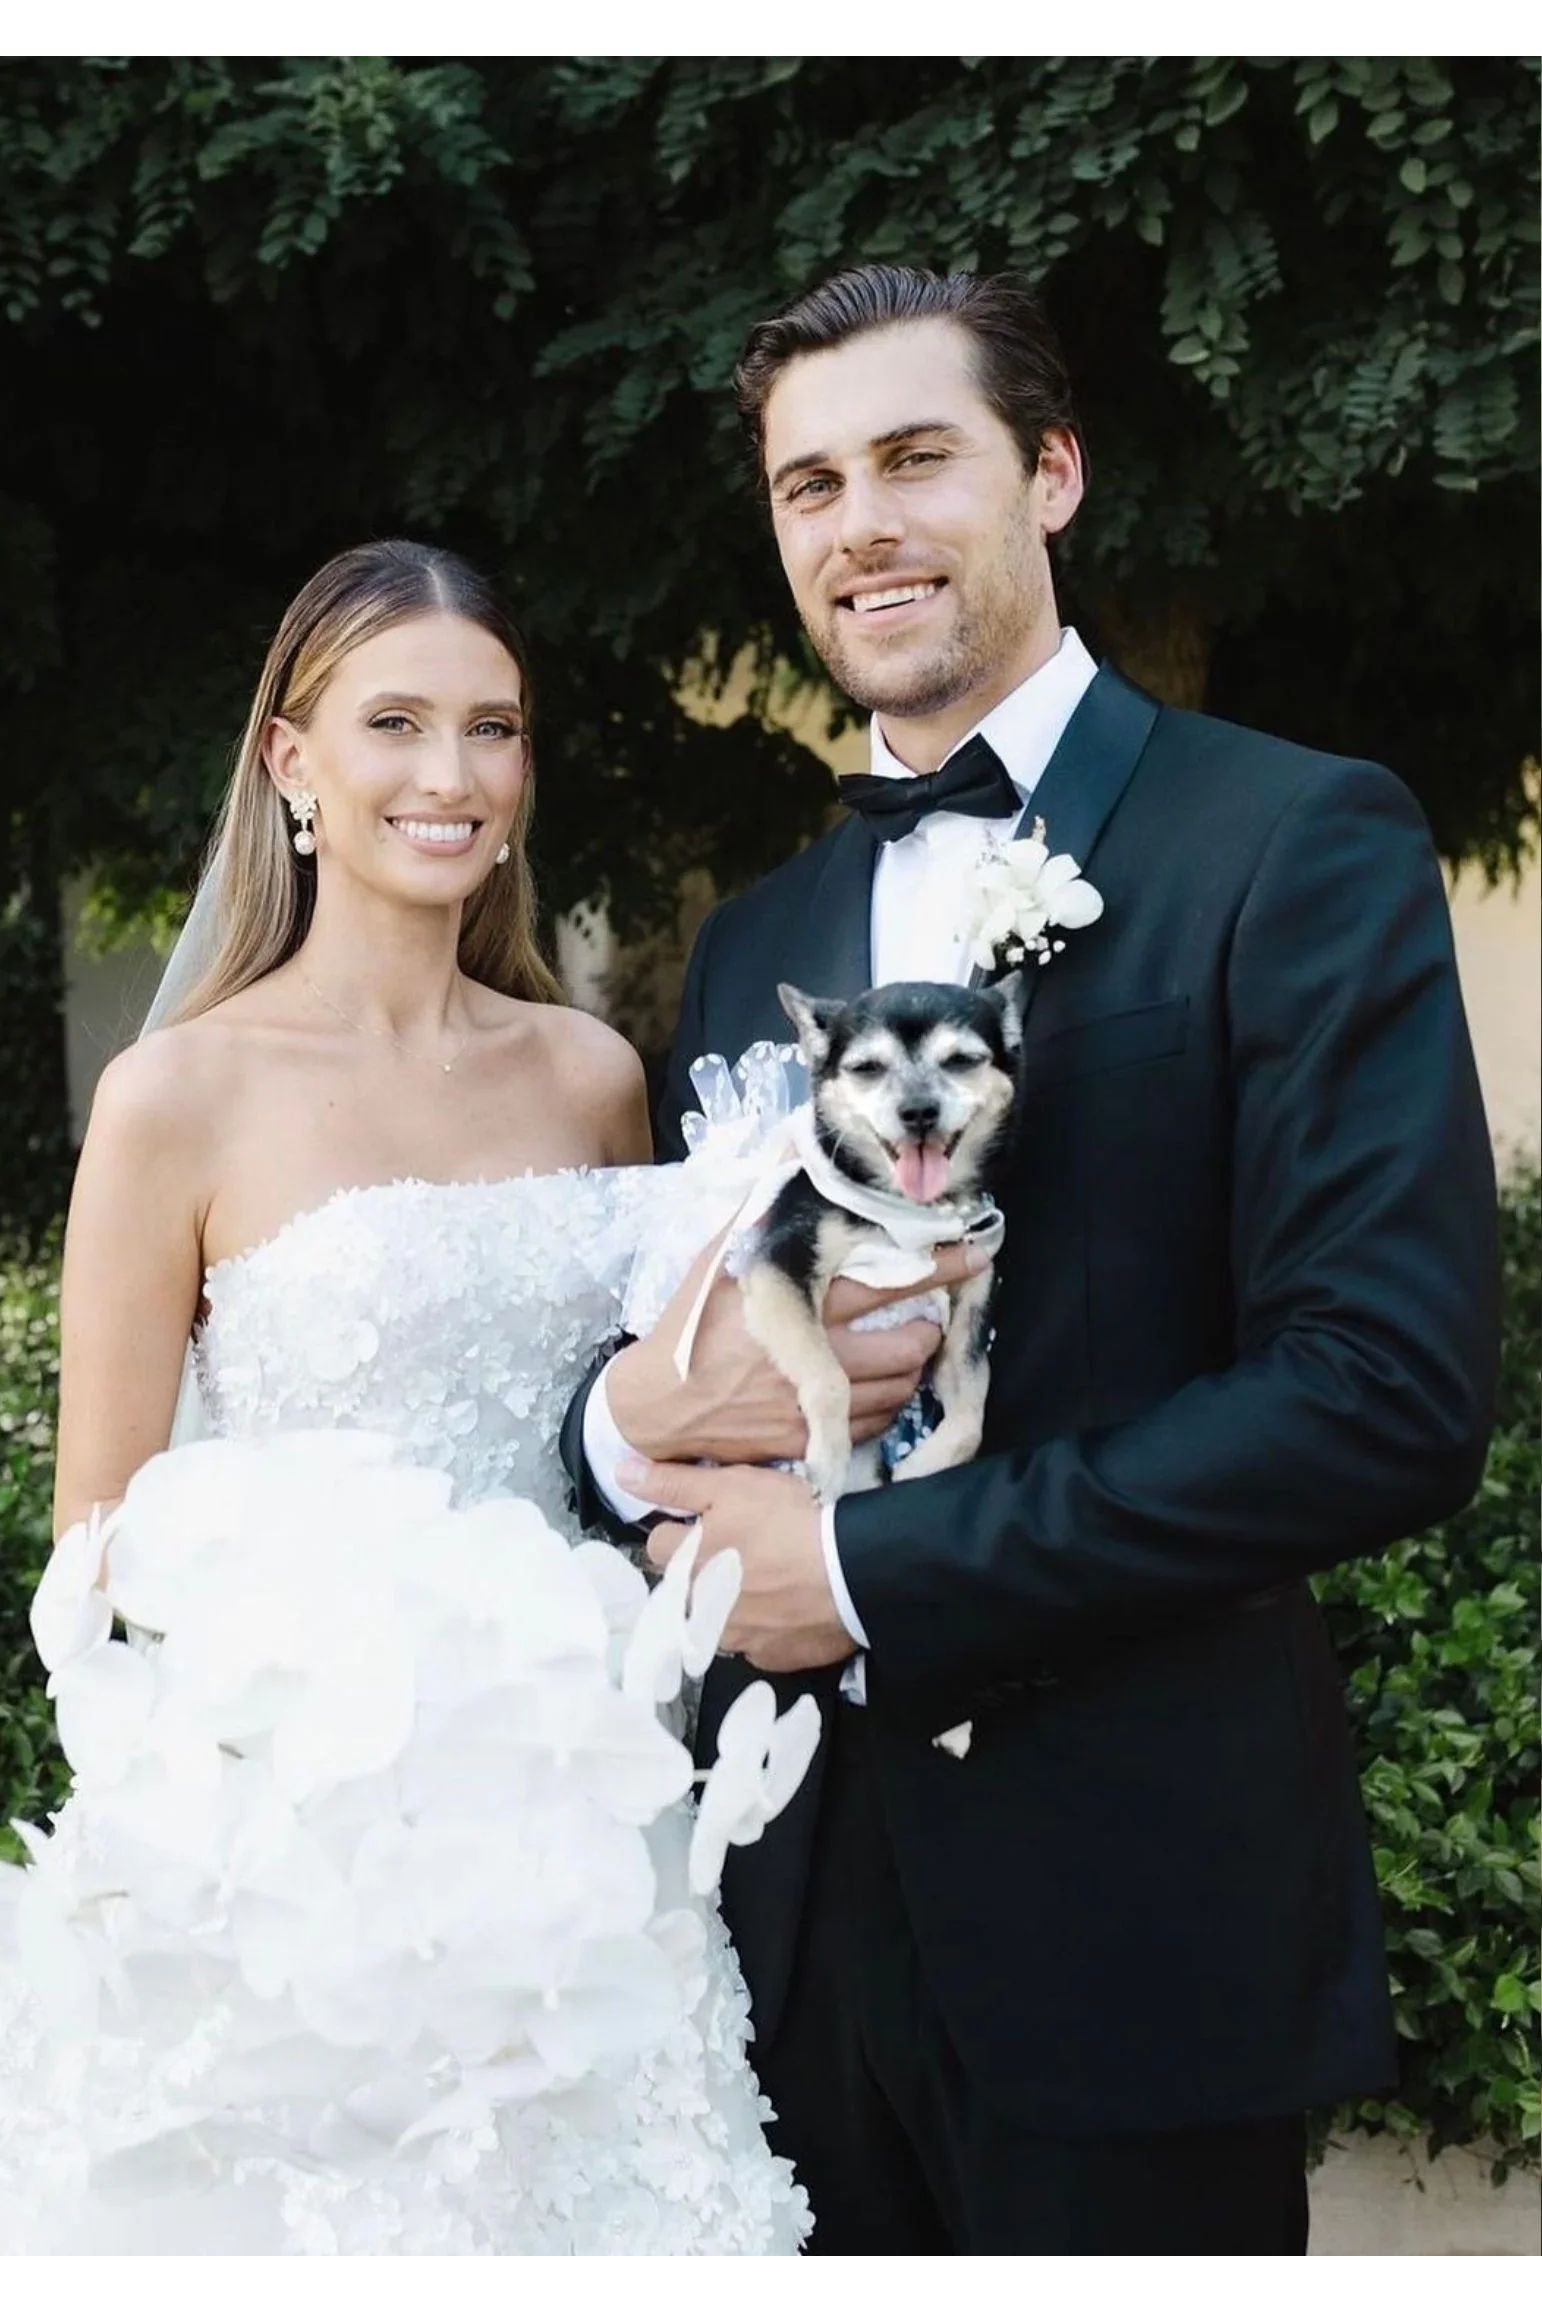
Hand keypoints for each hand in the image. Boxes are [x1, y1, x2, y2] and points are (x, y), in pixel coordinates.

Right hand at [608, 1232, 989, 1466]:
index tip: (973, 1254)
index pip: (884, 1279)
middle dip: (927, 1330)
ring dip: (908, 1371)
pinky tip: (873, 1391)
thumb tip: (788, 1151)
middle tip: (927, 1319)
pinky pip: (873, 1426)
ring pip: (897, 1390)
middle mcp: (810, 1353)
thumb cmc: (687, 1326)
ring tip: (902, 1354)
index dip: (937, 1266)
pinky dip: (884, 1408)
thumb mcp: (714, 1260)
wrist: (653, 1407)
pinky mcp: (808, 1441)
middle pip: (905, 1344)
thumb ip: (757, 1211)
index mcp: (793, 1301)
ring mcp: (811, 1403)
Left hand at [628, 1458, 854, 1674]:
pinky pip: (756, 1644)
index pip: (658, 1546)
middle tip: (737, 1551)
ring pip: (715, 1621)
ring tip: (763, 1582)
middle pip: (682, 1588)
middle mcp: (700, 1609)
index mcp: (686, 1565)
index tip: (706, 1523)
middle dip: (698, 1572)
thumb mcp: (729, 1487)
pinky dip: (764, 1628)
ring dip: (727, 1605)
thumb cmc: (786, 1522)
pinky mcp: (769, 1658)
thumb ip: (673, 1483)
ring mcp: (735, 1639)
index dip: (680, 1530)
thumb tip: (621, 1473)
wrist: (849, 1572)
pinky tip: (786, 1608)